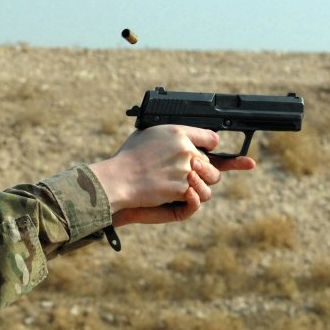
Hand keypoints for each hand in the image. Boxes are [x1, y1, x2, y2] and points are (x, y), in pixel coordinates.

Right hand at [88, 125, 255, 225]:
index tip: (208, 149)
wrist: (119, 179)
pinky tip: (176, 195)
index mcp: (177, 132)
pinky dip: (190, 197)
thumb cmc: (128, 157)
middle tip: (186, 173)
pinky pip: (199, 194)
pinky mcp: (183, 188)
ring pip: (210, 179)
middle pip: (210, 161)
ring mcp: (186, 169)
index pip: (211, 137)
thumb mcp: (147, 134)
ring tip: (186, 186)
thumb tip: (179, 136)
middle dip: (201, 169)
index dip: (210, 145)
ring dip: (201, 184)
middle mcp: (185, 149)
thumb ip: (169, 134)